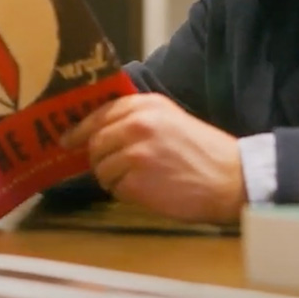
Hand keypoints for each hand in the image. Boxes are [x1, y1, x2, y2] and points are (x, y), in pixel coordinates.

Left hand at [59, 93, 245, 223]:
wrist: (229, 178)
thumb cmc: (203, 151)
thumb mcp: (171, 120)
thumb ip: (138, 119)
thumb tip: (100, 131)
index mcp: (147, 105)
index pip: (100, 112)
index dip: (82, 127)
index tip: (69, 137)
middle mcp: (137, 124)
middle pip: (95, 141)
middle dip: (98, 156)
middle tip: (109, 166)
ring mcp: (135, 152)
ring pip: (101, 167)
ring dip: (113, 177)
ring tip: (140, 179)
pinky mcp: (135, 180)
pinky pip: (113, 188)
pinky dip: (124, 192)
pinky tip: (147, 190)